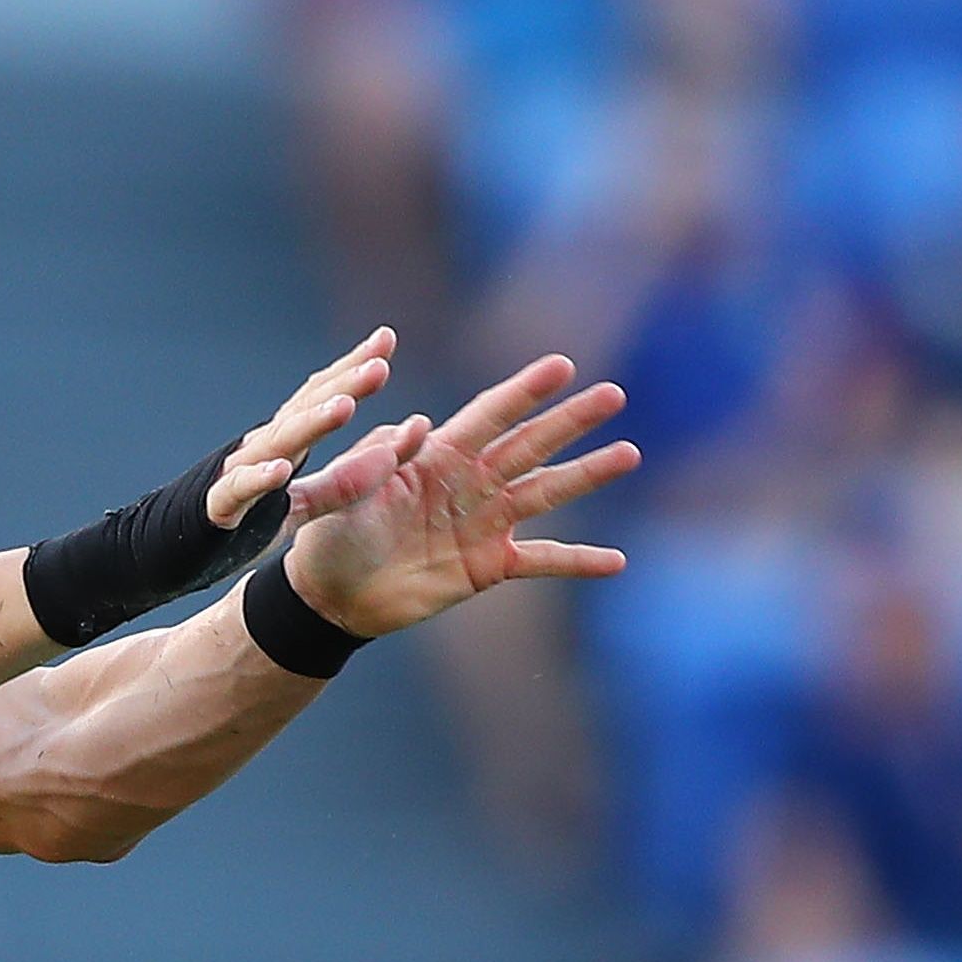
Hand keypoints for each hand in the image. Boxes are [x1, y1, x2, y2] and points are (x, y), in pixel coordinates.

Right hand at [205, 326, 396, 527]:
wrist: (176, 548)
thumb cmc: (244, 519)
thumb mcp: (304, 503)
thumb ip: (345, 482)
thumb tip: (391, 455)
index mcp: (284, 442)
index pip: (318, 396)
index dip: (350, 369)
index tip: (386, 339)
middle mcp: (261, 447)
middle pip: (304, 410)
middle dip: (342, 386)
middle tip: (380, 366)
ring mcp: (238, 473)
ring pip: (276, 443)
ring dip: (309, 424)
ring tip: (345, 407)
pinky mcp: (219, 507)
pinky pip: (238, 490)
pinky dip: (258, 478)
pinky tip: (280, 469)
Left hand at [279, 353, 639, 637]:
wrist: (331, 594)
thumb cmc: (332, 535)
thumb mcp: (346, 491)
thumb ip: (376, 461)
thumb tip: (416, 426)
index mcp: (437, 456)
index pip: (488, 416)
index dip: (523, 393)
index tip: (561, 366)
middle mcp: (469, 483)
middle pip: (529, 445)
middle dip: (570, 421)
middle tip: (614, 394)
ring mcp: (484, 523)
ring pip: (546, 492)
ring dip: (588, 474)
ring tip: (629, 453)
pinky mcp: (489, 565)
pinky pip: (541, 560)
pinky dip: (578, 561)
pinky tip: (617, 561)